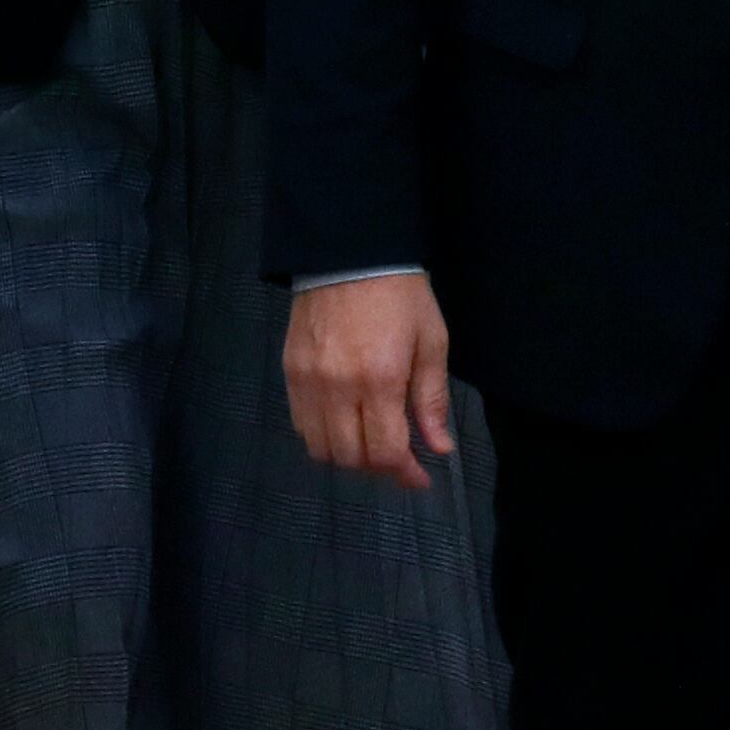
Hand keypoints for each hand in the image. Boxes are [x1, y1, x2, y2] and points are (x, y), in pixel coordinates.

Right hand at [283, 271, 455, 493]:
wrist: (348, 253)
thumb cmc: (400, 295)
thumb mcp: (432, 342)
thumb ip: (432, 400)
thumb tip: (439, 448)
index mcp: (380, 380)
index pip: (385, 451)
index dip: (404, 473)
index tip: (419, 476)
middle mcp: (338, 388)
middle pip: (351, 457)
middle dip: (378, 466)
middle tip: (397, 455)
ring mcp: (308, 382)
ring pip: (320, 448)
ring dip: (348, 454)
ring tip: (368, 440)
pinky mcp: (289, 372)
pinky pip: (300, 423)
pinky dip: (322, 434)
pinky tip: (342, 421)